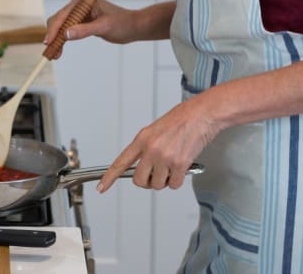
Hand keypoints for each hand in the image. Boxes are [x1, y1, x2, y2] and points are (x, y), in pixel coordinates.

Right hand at [41, 0, 140, 57]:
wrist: (134, 27)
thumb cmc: (123, 23)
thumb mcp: (104, 27)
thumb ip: (85, 30)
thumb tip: (66, 34)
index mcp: (83, 0)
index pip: (63, 15)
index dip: (54, 29)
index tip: (48, 42)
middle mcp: (78, 4)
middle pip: (59, 20)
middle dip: (53, 36)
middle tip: (48, 51)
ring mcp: (79, 13)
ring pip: (61, 27)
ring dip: (57, 40)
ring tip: (53, 55)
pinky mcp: (82, 21)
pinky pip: (68, 31)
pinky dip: (63, 41)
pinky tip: (59, 51)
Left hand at [97, 93, 220, 192]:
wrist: (201, 114)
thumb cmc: (181, 120)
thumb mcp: (154, 130)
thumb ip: (146, 147)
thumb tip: (142, 166)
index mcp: (142, 139)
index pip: (121, 162)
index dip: (109, 177)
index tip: (101, 188)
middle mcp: (151, 149)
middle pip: (139, 180)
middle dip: (147, 181)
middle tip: (155, 175)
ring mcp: (165, 157)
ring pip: (157, 185)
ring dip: (165, 180)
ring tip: (172, 166)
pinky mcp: (180, 164)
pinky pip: (174, 184)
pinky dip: (178, 180)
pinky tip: (182, 168)